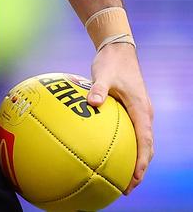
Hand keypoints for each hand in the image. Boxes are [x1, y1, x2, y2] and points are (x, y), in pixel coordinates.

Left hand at [87, 43, 153, 193]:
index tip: (133, 180)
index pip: (145, 141)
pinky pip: (131, 132)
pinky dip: (125, 146)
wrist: (117, 49)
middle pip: (146, 148)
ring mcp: (139, 112)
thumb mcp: (103, 74)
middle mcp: (144, 113)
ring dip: (134, 160)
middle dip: (138, 169)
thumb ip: (98, 89)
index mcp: (141, 109)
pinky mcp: (131, 109)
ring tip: (119, 177)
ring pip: (141, 142)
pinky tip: (108, 152)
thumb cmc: (111, 61)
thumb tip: (91, 103)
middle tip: (125, 187)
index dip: (141, 163)